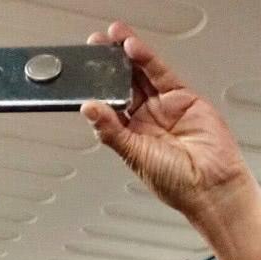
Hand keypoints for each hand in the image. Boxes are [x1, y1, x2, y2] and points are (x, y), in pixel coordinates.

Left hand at [82, 22, 250, 222]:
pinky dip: (146, 59)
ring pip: (140, 75)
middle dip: (108, 68)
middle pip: (123, 87)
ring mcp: (163, 107)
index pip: (108, 108)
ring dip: (125, 56)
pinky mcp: (182, 97)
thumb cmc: (175, 184)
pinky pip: (161, 74)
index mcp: (129, 138)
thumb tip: (89, 110)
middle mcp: (145, 121)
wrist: (209, 185)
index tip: (83, 75)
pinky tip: (132, 48)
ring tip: (110, 40)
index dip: (96, 90)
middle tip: (94, 48)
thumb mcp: (134, 156)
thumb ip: (111, 130)